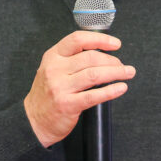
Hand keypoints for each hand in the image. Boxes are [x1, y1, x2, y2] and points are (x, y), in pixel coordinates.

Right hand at [24, 30, 133, 147]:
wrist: (33, 120)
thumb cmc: (47, 93)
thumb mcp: (53, 69)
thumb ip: (72, 59)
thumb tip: (102, 53)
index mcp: (53, 56)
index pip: (78, 40)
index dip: (100, 40)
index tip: (116, 44)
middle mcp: (55, 69)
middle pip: (90, 57)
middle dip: (112, 60)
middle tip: (123, 66)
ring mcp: (60, 87)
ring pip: (94, 74)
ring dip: (116, 73)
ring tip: (128, 73)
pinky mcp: (67, 104)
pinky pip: (93, 95)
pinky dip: (111, 91)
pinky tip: (120, 88)